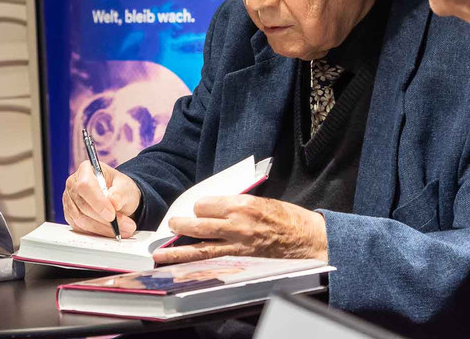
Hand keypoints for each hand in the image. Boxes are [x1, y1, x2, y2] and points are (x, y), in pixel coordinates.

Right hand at [63, 160, 140, 237]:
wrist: (117, 197)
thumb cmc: (119, 188)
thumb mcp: (126, 186)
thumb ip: (120, 193)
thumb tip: (113, 202)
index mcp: (86, 169)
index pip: (85, 186)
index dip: (97, 202)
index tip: (112, 215)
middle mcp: (73, 184)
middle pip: (83, 205)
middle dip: (105, 220)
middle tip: (126, 226)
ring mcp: (69, 201)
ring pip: (81, 220)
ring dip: (103, 228)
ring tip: (123, 230)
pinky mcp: (70, 216)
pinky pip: (81, 228)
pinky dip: (97, 232)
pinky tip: (111, 232)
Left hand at [152, 195, 327, 263]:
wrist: (309, 240)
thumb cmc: (287, 218)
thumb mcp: (261, 201)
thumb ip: (236, 204)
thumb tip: (214, 206)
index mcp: (242, 204)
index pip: (205, 204)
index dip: (199, 207)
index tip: (199, 209)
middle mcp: (237, 224)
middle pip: (198, 224)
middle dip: (181, 225)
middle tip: (171, 226)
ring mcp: (238, 245)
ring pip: (200, 248)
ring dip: (178, 250)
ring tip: (161, 252)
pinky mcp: (242, 261)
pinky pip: (214, 263)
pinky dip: (196, 265)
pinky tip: (183, 268)